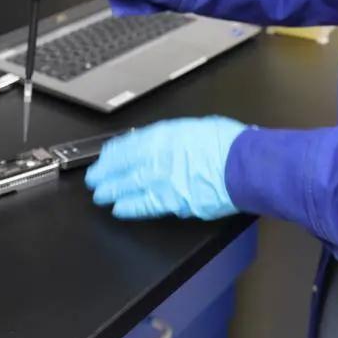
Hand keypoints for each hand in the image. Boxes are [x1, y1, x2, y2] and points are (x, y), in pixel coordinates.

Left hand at [85, 117, 245, 219]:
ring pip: (129, 187)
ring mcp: (163, 181)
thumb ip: (173, 137)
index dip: (112, 155)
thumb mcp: (194, 127)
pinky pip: (146, 206)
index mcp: (163, 136)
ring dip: (112, 192)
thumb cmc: (226, 143)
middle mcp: (157, 157)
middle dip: (105, 175)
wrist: (243, 165)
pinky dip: (131, 208)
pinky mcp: (173, 202)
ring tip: (101, 196)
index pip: (128, 146)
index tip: (103, 159)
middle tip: (94, 180)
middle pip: (123, 168)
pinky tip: (120, 210)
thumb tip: (160, 143)